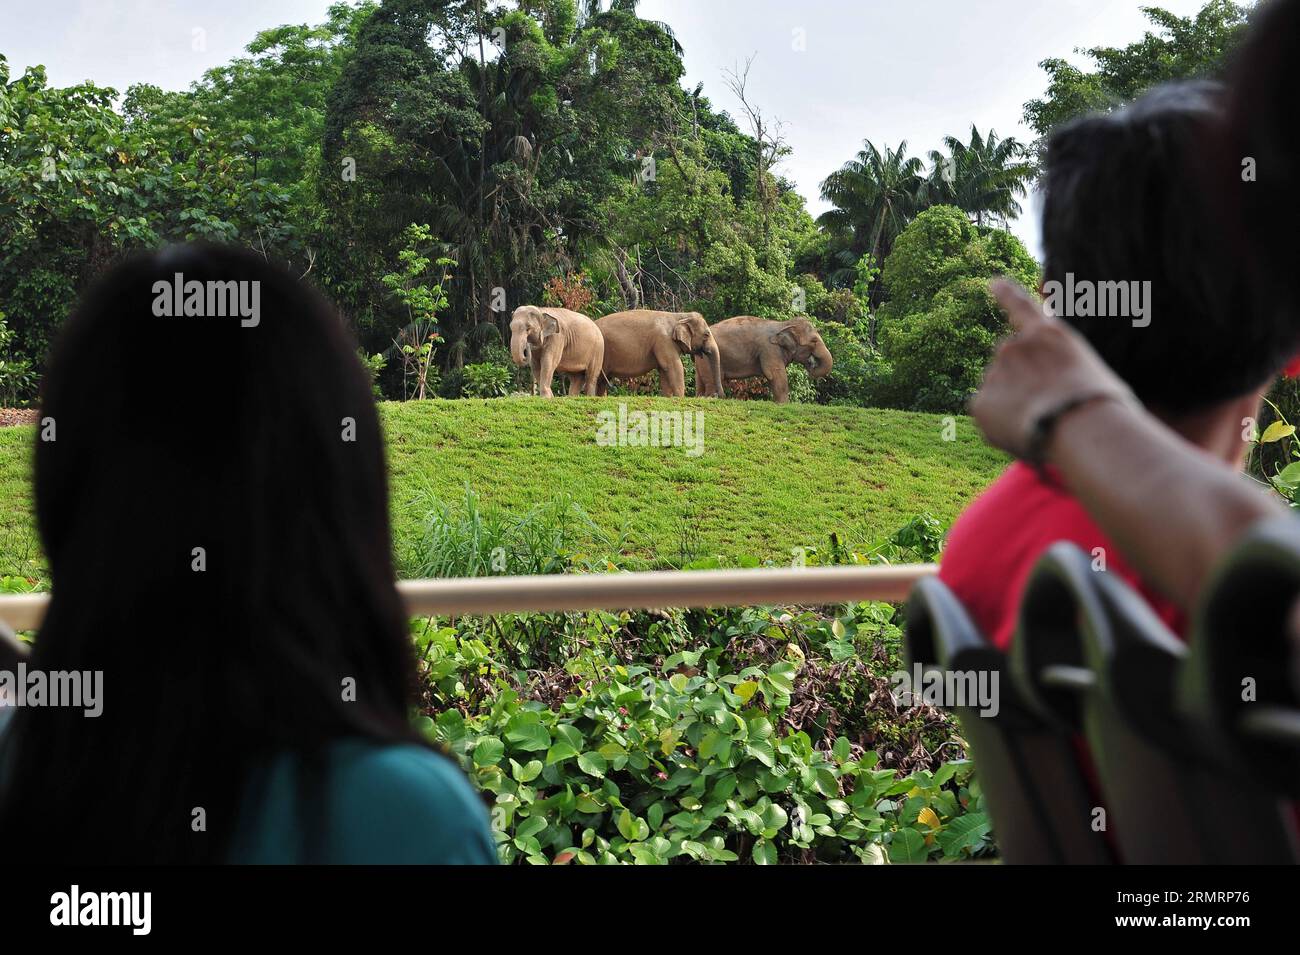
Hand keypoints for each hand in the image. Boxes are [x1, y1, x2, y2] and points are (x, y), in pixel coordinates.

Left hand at [971, 279, 1135, 457]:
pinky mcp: (981, 401)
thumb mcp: (1095, 375)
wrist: (1083, 427)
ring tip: (1043, 421)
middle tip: (1046, 406)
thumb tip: (1051, 392)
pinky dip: (1002, 424)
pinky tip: (1025, 431)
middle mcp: (1015, 346)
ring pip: (1000, 390)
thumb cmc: (1104, 408)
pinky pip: (989, 414)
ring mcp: (995, 372)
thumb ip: (1064, 371)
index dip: (1006, 294)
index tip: (993, 283)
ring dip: (1014, 404)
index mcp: (1049, 334)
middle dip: (1020, 381)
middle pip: (1010, 364)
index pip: (1021, 306)